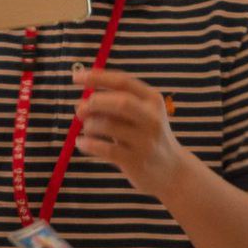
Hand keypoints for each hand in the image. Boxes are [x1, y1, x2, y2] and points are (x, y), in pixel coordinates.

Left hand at [74, 66, 189, 195]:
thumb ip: (117, 104)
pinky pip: (105, 149)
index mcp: (152, 100)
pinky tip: (82, 143)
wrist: (171, 170)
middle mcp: (152, 118)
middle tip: (80, 111)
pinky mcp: (136, 161)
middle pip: (120, 102)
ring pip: (109, 125)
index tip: (75, 77)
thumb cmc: (146, 136)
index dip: (97, 77)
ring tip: (87, 129)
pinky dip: (88, 144)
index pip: (123, 82)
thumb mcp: (141, 114)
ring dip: (90, 125)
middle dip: (94, 103)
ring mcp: (145, 141)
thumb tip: (82, 101)